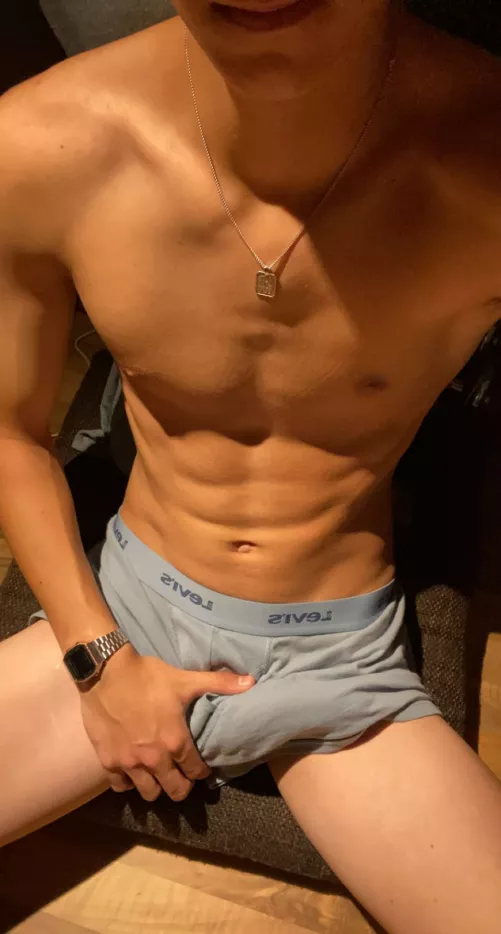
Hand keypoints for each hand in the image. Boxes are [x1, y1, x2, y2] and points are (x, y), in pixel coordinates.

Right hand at [79, 644, 254, 801]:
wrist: (105, 672)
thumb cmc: (148, 676)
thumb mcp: (185, 679)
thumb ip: (219, 683)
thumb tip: (251, 682)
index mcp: (176, 742)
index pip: (196, 772)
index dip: (201, 772)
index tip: (200, 767)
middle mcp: (154, 759)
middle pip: (175, 791)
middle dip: (182, 786)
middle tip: (181, 775)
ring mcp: (129, 763)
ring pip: (148, 793)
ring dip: (155, 787)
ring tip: (157, 775)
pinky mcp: (108, 761)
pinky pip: (121, 786)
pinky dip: (127, 783)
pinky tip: (132, 771)